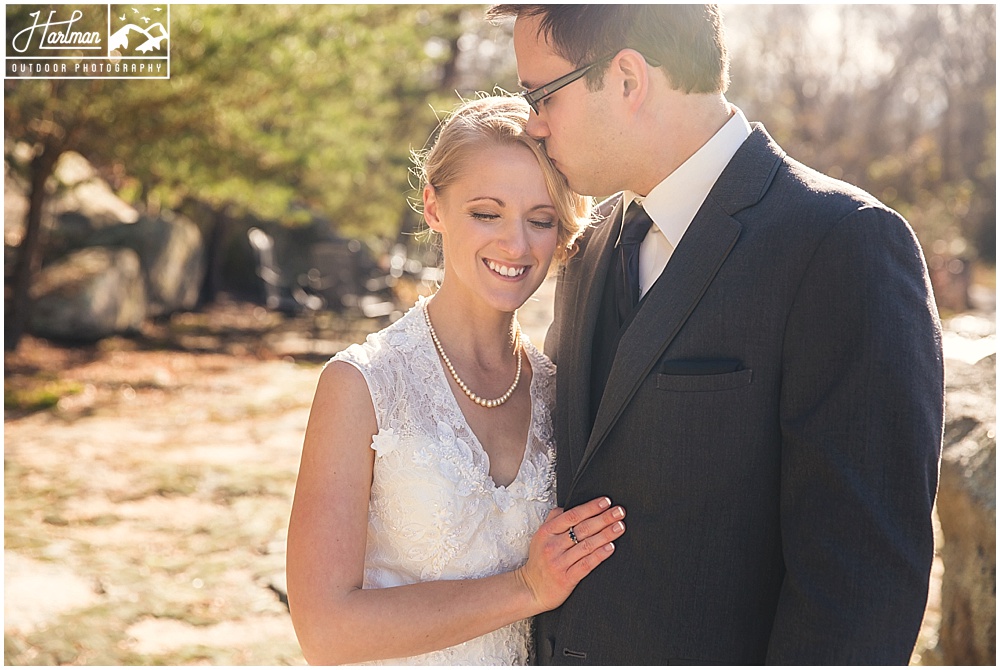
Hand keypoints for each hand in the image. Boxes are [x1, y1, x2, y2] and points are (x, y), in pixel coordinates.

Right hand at [516, 496, 625, 612]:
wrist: (531, 589)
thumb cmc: (539, 562)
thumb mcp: (540, 537)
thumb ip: (552, 520)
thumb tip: (566, 506)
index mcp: (547, 532)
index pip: (572, 516)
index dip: (590, 507)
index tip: (606, 502)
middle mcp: (552, 546)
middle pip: (582, 529)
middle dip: (604, 518)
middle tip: (619, 512)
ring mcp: (559, 563)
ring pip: (587, 545)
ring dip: (606, 535)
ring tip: (620, 527)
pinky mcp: (566, 579)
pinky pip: (586, 565)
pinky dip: (599, 555)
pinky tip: (611, 548)